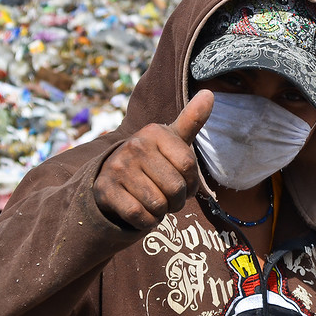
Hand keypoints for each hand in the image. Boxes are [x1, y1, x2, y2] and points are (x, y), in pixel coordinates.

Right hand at [94, 90, 213, 229]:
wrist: (114, 176)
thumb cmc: (154, 158)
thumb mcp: (173, 139)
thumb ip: (192, 119)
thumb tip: (209, 94)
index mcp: (154, 132)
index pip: (188, 166)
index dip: (191, 182)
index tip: (183, 182)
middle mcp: (134, 146)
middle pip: (175, 188)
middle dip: (177, 200)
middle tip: (168, 196)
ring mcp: (117, 167)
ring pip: (158, 204)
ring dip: (162, 211)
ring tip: (154, 201)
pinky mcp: (106, 189)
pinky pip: (140, 216)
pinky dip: (147, 221)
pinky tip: (142, 211)